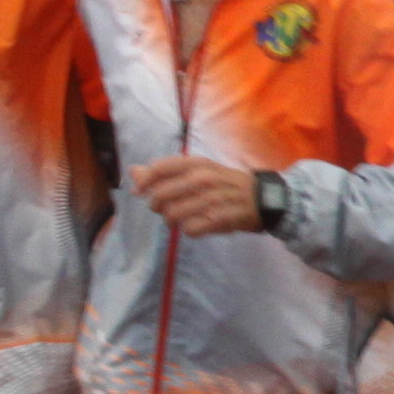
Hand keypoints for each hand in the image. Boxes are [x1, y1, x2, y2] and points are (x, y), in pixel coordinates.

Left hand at [133, 156, 263, 234]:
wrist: (260, 197)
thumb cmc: (223, 182)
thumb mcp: (198, 170)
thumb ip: (165, 171)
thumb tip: (133, 173)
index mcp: (197, 164)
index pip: (160, 168)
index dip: (144, 181)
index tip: (140, 191)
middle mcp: (203, 179)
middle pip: (161, 195)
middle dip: (155, 204)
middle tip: (162, 208)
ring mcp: (211, 199)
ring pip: (172, 214)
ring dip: (171, 219)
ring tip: (178, 219)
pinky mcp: (219, 219)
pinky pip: (189, 229)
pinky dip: (188, 230)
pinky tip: (195, 225)